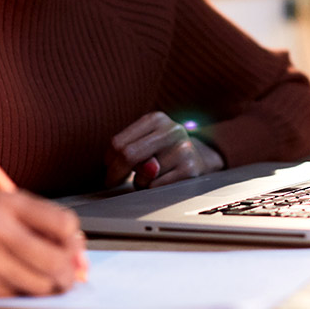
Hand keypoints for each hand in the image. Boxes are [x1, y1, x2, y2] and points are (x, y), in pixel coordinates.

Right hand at [0, 190, 87, 296]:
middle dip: (69, 272)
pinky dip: (25, 295)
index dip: (74, 241)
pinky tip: (17, 285)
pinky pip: (18, 297)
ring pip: (41, 283)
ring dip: (50, 288)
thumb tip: (79, 252)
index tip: (73, 249)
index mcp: (5, 202)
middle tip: (69, 277)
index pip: (63, 223)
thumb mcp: (2, 208)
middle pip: (56, 258)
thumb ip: (40, 223)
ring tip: (44, 282)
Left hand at [105, 111, 223, 188]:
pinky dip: (154, 189)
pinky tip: (165, 180)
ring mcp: (183, 149)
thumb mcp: (146, 142)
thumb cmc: (164, 152)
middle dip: (115, 173)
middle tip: (111, 182)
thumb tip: (129, 168)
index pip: (119, 142)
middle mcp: (171, 130)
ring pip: (143, 176)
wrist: (201, 157)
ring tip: (154, 175)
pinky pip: (157, 187)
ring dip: (141, 183)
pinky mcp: (191, 169)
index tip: (108, 170)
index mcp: (156, 119)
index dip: (108, 161)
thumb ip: (130, 151)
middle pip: (128, 155)